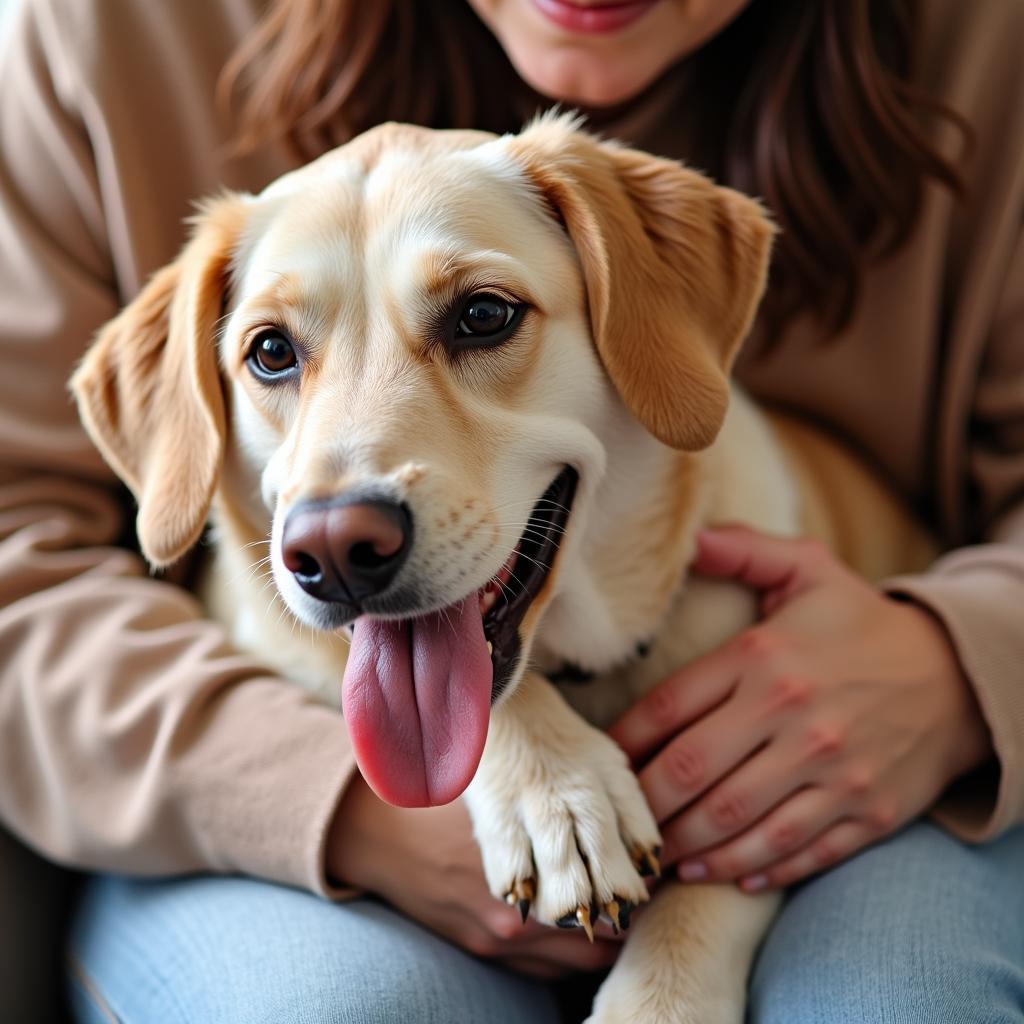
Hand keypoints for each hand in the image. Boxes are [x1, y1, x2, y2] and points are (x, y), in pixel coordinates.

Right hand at [327, 775, 620, 977]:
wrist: (377, 831)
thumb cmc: (449, 797)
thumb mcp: (504, 791)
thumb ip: (555, 806)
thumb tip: (607, 812)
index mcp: (532, 858)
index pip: (605, 890)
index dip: (627, 883)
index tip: (641, 871)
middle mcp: (521, 908)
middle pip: (597, 934)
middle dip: (617, 917)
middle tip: (630, 895)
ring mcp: (500, 934)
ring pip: (573, 956)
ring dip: (593, 938)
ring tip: (606, 913)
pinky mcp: (481, 946)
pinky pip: (541, 968)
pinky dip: (560, 953)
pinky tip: (569, 929)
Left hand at [610, 525, 992, 891]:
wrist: (958, 675)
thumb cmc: (862, 623)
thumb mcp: (807, 568)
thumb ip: (743, 549)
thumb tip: (687, 538)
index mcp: (765, 657)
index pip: (669, 707)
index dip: (624, 742)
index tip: (601, 761)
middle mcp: (794, 716)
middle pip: (691, 772)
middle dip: (645, 803)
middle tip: (623, 818)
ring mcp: (832, 770)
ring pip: (736, 822)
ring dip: (686, 846)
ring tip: (657, 855)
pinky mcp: (866, 811)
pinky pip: (796, 851)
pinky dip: (751, 869)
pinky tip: (717, 873)